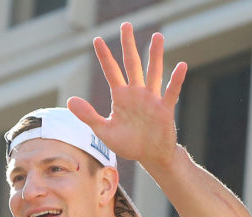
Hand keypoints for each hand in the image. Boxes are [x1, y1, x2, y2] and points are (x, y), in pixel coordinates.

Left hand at [67, 22, 183, 169]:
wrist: (150, 156)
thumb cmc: (128, 143)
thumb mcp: (104, 131)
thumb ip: (88, 115)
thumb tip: (70, 100)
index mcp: (121, 97)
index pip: (111, 72)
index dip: (104, 56)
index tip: (97, 39)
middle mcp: (136, 93)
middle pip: (131, 64)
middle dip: (128, 45)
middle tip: (126, 25)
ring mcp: (151, 99)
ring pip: (153, 72)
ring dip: (155, 55)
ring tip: (157, 36)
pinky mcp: (165, 109)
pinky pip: (171, 92)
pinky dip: (176, 80)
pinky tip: (181, 66)